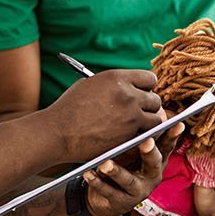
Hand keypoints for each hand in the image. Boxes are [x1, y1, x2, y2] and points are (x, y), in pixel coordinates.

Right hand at [44, 69, 163, 159]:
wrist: (58, 132)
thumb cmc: (69, 109)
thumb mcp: (90, 85)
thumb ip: (113, 84)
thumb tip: (128, 86)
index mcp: (118, 78)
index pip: (150, 78)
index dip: (147, 88)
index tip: (142, 94)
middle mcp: (128, 94)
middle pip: (155, 99)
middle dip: (149, 107)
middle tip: (139, 113)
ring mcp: (131, 116)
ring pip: (156, 119)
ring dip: (149, 124)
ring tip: (137, 127)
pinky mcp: (129, 136)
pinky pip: (147, 135)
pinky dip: (142, 138)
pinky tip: (131, 137)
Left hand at [83, 128, 178, 215]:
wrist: (104, 198)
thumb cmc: (121, 165)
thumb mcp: (131, 152)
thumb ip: (137, 138)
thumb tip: (137, 112)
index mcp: (157, 161)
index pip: (166, 146)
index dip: (173, 136)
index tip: (178, 124)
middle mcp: (152, 176)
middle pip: (154, 163)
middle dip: (150, 152)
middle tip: (145, 141)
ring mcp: (138, 191)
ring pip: (128, 180)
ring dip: (116, 171)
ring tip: (104, 163)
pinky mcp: (122, 203)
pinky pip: (109, 192)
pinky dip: (98, 183)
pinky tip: (89, 173)